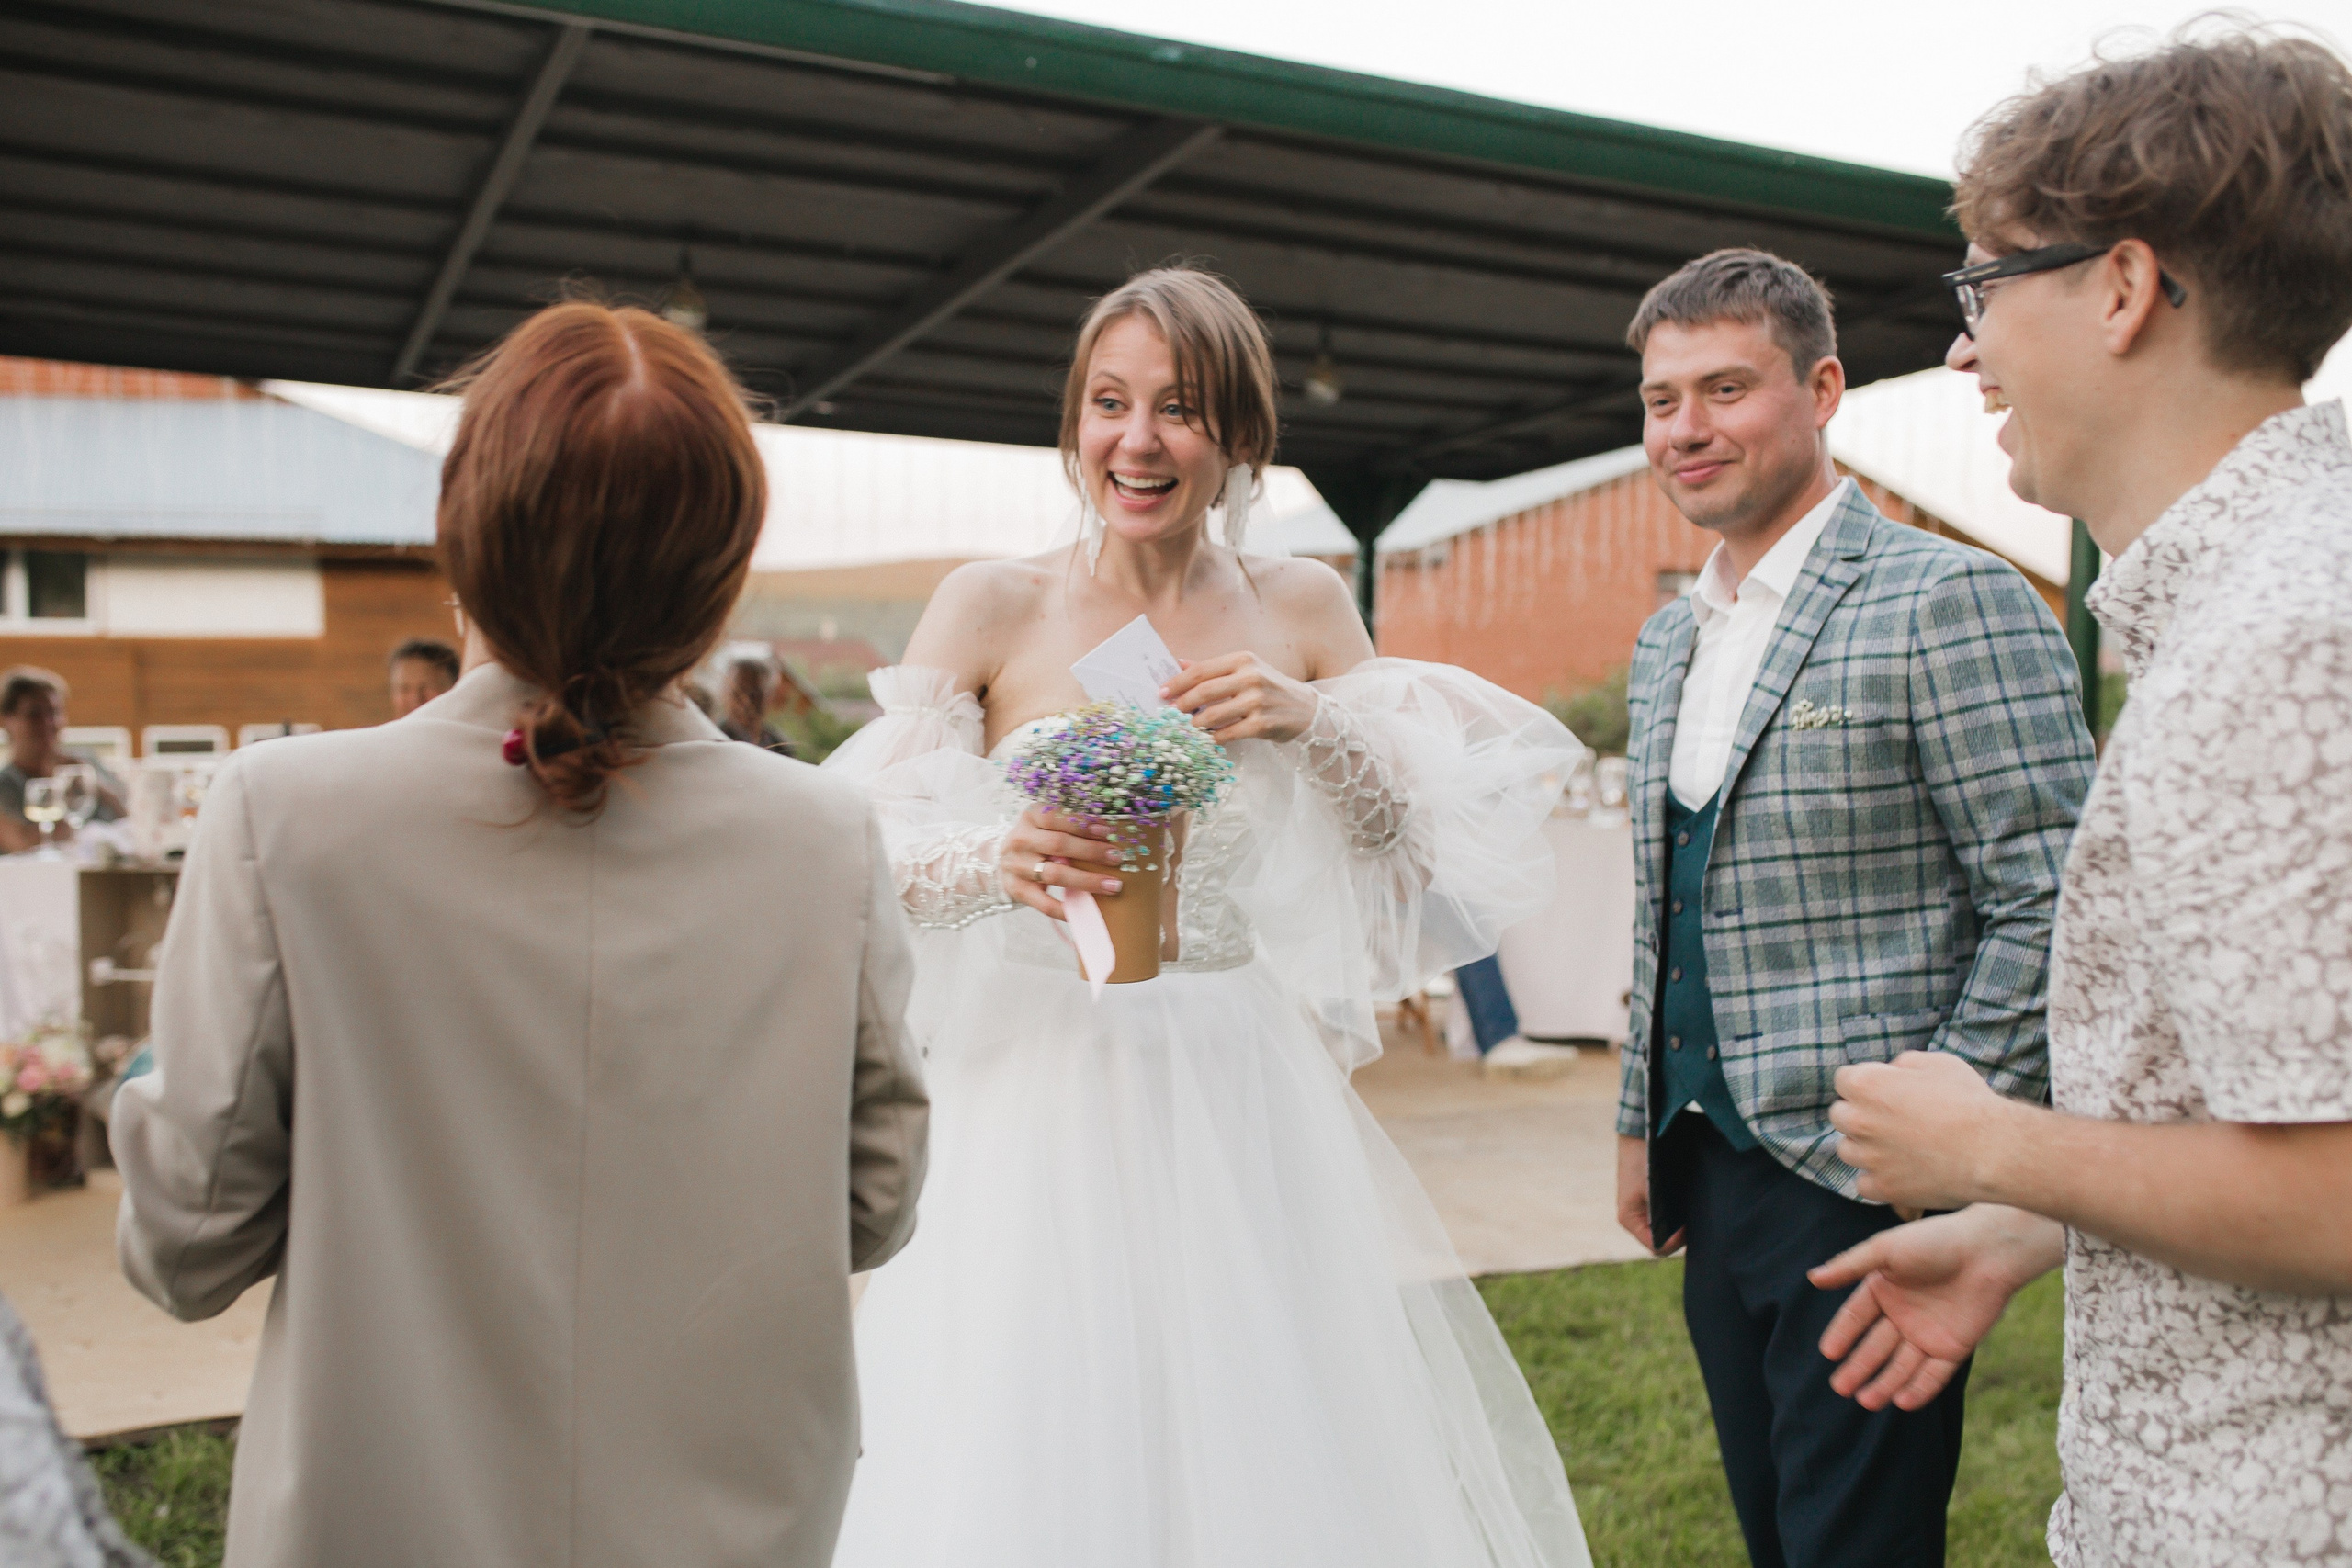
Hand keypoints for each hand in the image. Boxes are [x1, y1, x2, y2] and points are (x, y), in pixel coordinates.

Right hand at [996, 807, 1120, 920]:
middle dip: (1091, 851)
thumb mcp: (1046, 825)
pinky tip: (1088, 909)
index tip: (1108, 831)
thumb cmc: (1036, 839)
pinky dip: (1068, 908)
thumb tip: (1108, 836)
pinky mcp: (1018, 890)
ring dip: (1087, 880)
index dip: (1083, 824)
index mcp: (1030, 817)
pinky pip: (1045, 904)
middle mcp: (1021, 840)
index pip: (1056, 817)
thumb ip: (1070, 827)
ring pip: (1055, 874)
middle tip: (1117, 858)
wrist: (999, 860)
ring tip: (1112, 885)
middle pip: (1058, 844)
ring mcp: (1017, 867)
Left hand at [1160, 653, 1317, 743]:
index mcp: (1243, 659)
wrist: (1306, 709)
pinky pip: (1227, 734)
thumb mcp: (1245, 670)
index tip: (1162, 692)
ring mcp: (1257, 701)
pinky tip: (1206, 739)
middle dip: (1181, 704)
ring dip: (1194, 724)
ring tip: (1186, 727)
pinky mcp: (1261, 724)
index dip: (1177, 682)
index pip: (1201, 670)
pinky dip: (1212, 738)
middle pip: (1203, 691)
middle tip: (1170, 713)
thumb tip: (1179, 662)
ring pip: (1212, 715)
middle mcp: (1251, 677)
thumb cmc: (1270, 688)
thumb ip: (1213, 668)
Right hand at [1616, 1134, 1684, 1255]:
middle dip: (1679, 1234)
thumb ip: (1661, 1214)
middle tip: (1694, 1219)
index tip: (1689, 1227)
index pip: (1656, 1247)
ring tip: (1691, 1210)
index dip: (1675, 1242)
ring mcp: (1641, 1208)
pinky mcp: (1650, 1199)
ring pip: (1664, 1228)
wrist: (1642, 1130)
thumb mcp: (1652, 1188)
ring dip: (1679, 1224)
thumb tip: (1682, 1233)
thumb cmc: (1644, 1158)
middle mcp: (1634, 1218)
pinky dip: (1677, 1213)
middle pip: (1661, 1240)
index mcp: (1629, 1219)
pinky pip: (1665, 1216)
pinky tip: (1687, 1202)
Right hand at [1808, 1204, 2064, 1409]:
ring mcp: (1929, 1333)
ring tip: (1866, 1401)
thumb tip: (1813, 1278)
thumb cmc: (1935, 1242)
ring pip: (1902, 1365)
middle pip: (1875, 1347)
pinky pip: (1934, 1374)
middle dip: (1859, 1368)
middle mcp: (1903, 1314)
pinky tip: (1902, 1401)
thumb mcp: (1885, 1250)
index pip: (1855, 1317)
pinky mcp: (1955, 1348)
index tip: (1828, 1354)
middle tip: (1840, 1388)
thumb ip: (1849, 1266)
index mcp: (1884, 1288)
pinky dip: (1920, 1388)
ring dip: (1885, 1384)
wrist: (1988, 1252)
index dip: (1842, 1335)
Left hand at [1829, 1050, 2025, 1210]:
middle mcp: (1858, 1121)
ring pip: (1847, 1150)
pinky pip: (1863, 1183)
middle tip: (1891, 1120)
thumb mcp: (1937, 1063)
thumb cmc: (1969, 1101)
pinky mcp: (1883, 1188)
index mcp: (1866, 1085)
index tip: (1884, 1091)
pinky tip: (1899, 1172)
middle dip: (1860, 1114)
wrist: (1993, 1149)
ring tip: (1897, 1147)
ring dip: (1865, 1147)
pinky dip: (1877, 1179)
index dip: (1865, 1084)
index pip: (1843, 1080)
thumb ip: (1902, 1064)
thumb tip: (1890, 1072)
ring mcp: (1869, 1158)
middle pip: (1840, 1115)